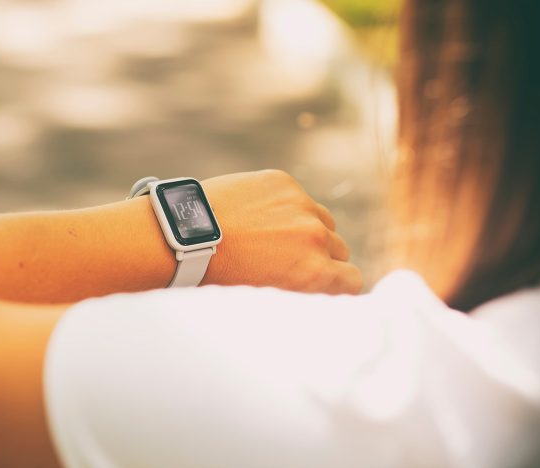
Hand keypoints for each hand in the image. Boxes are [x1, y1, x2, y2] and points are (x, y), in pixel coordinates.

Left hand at [202, 170, 361, 294]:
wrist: (185, 235)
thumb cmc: (220, 277)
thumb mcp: (268, 297)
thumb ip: (300, 290)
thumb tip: (317, 287)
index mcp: (315, 272)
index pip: (354, 280)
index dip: (340, 284)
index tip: (327, 285)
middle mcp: (316, 236)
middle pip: (340, 249)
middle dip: (323, 256)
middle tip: (292, 261)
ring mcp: (301, 205)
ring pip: (324, 220)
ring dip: (309, 229)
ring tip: (275, 237)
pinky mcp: (283, 182)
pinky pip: (298, 198)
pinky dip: (285, 206)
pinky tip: (256, 215)